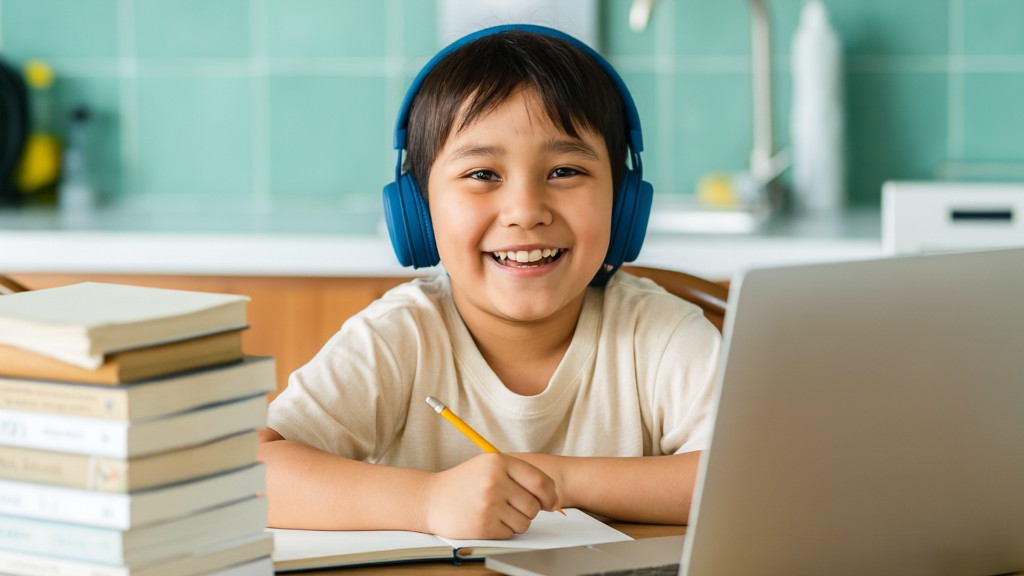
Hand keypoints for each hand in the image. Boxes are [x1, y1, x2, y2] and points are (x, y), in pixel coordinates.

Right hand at [420, 453, 558, 538]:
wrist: (430, 499)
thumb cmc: (463, 483)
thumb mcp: (488, 466)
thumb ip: (519, 475)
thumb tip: (552, 497)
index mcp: (498, 461)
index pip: (540, 481)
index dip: (550, 495)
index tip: (549, 502)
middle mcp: (495, 481)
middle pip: (534, 505)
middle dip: (530, 510)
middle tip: (514, 507)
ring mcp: (489, 504)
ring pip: (525, 522)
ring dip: (516, 521)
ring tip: (498, 513)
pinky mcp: (483, 525)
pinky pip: (510, 533)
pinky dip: (503, 530)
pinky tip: (488, 520)